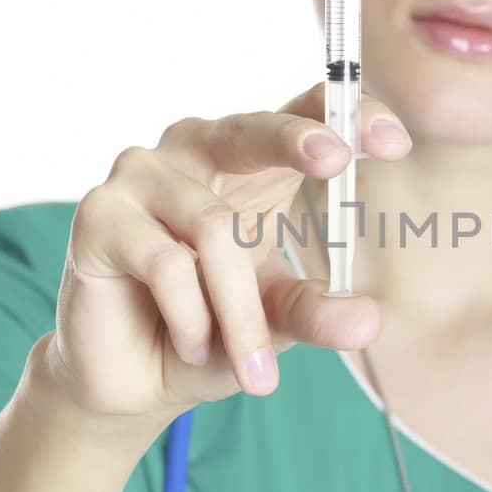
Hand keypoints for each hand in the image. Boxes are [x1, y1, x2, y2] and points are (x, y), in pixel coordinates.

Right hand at [44, 81, 409, 420]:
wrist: (135, 379)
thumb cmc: (213, 330)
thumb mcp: (277, 323)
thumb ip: (318, 313)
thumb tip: (368, 319)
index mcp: (249, 161)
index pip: (302, 113)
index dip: (346, 115)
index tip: (393, 141)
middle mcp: (194, 151)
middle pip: (251, 129)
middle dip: (296, 140)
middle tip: (336, 160)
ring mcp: (140, 175)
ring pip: (214, 228)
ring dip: (239, 310)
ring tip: (251, 364)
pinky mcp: (98, 215)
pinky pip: (165, 263)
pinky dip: (192, 317)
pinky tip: (194, 347)